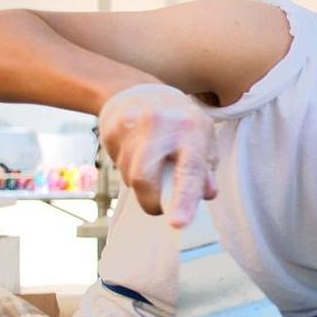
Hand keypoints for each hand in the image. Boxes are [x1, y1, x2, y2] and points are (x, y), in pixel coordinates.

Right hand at [98, 84, 217, 226]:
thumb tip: (207, 194)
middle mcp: (160, 126)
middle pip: (144, 179)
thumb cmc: (180, 123)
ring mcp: (131, 127)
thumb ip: (205, 169)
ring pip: (130, 177)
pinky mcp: (110, 130)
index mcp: (190, 130)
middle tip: (159, 205)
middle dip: (151, 202)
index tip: (179, 224)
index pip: (189, 171)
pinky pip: (118, 166)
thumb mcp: (202, 139)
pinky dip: (128, 168)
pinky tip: (135, 151)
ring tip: (151, 163)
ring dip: (141, 183)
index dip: (184, 200)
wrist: (140, 92)